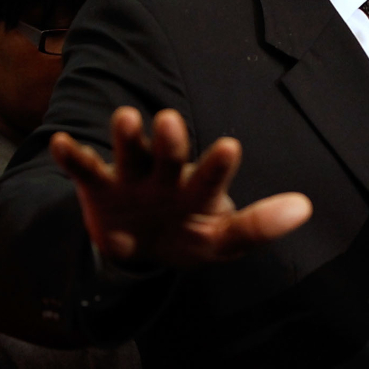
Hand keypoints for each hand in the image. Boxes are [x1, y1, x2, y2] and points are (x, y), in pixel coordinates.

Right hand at [50, 107, 310, 268]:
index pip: (211, 176)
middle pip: (168, 155)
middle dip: (169, 140)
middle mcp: (166, 174)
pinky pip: (84, 168)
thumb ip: (257, 227)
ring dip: (126, 137)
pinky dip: (73, 155)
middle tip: (172, 120)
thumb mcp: (222, 241)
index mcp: (198, 188)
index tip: (229, 147)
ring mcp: (130, 178)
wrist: (140, 250)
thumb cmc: (189, 235)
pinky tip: (62, 143)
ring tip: (126, 118)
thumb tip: (305, 207)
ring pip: (129, 152)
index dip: (218, 165)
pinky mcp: (98, 186)